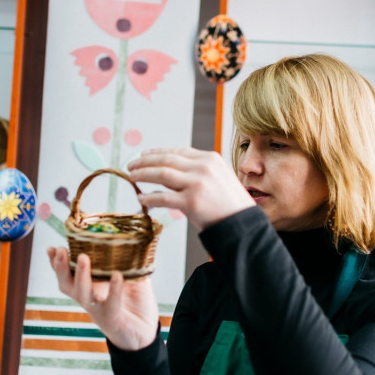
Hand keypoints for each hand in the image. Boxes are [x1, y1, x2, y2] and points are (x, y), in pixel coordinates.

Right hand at [47, 246, 158, 350]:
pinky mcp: (112, 318)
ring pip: (82, 294)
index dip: (57, 263)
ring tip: (82, 258)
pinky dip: (114, 289)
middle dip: (60, 267)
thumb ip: (129, 262)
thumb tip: (133, 240)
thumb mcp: (133, 278)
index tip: (52, 248)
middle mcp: (89, 298)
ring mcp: (98, 309)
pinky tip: (117, 275)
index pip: (68, 274)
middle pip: (66, 284)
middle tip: (60, 250)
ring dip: (80, 276)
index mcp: (90, 287)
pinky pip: (110, 304)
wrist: (145, 332)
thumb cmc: (135, 303)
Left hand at [128, 147, 255, 229]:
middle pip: (166, 160)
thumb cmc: (230, 204)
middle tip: (131, 165)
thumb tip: (167, 172)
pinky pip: (163, 197)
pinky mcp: (191, 203)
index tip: (144, 155)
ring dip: (143, 174)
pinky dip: (149, 198)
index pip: (178, 151)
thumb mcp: (218, 178)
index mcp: (210, 159)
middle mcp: (203, 168)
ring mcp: (197, 184)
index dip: (158, 152)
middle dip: (145, 161)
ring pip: (161, 174)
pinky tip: (142, 199)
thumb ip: (196, 172)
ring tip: (132, 177)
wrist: (242, 223)